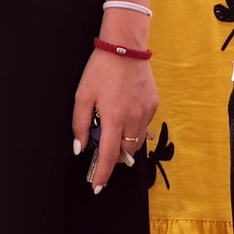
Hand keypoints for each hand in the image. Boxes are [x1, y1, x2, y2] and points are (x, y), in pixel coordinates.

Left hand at [70, 50, 158, 192]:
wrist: (125, 47)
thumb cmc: (101, 69)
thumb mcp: (82, 96)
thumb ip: (80, 125)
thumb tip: (80, 147)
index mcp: (114, 117)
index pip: (109, 156)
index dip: (102, 174)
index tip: (97, 185)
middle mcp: (133, 118)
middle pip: (125, 152)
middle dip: (114, 158)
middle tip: (102, 150)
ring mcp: (146, 112)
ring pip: (136, 141)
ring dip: (124, 144)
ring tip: (113, 131)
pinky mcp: (153, 104)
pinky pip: (143, 125)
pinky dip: (133, 128)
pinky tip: (124, 114)